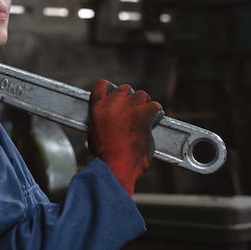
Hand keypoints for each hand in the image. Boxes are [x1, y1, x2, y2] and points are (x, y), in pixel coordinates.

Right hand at [88, 79, 163, 195]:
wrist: (115, 165)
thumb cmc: (105, 156)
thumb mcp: (94, 134)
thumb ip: (101, 121)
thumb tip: (108, 121)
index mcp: (98, 107)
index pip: (102, 85)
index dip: (110, 88)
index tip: (115, 94)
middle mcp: (113, 103)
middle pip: (125, 89)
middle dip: (129, 98)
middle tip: (133, 109)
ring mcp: (130, 107)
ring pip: (141, 95)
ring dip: (143, 103)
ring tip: (144, 114)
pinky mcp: (144, 114)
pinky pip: (154, 106)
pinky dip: (156, 111)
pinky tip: (155, 118)